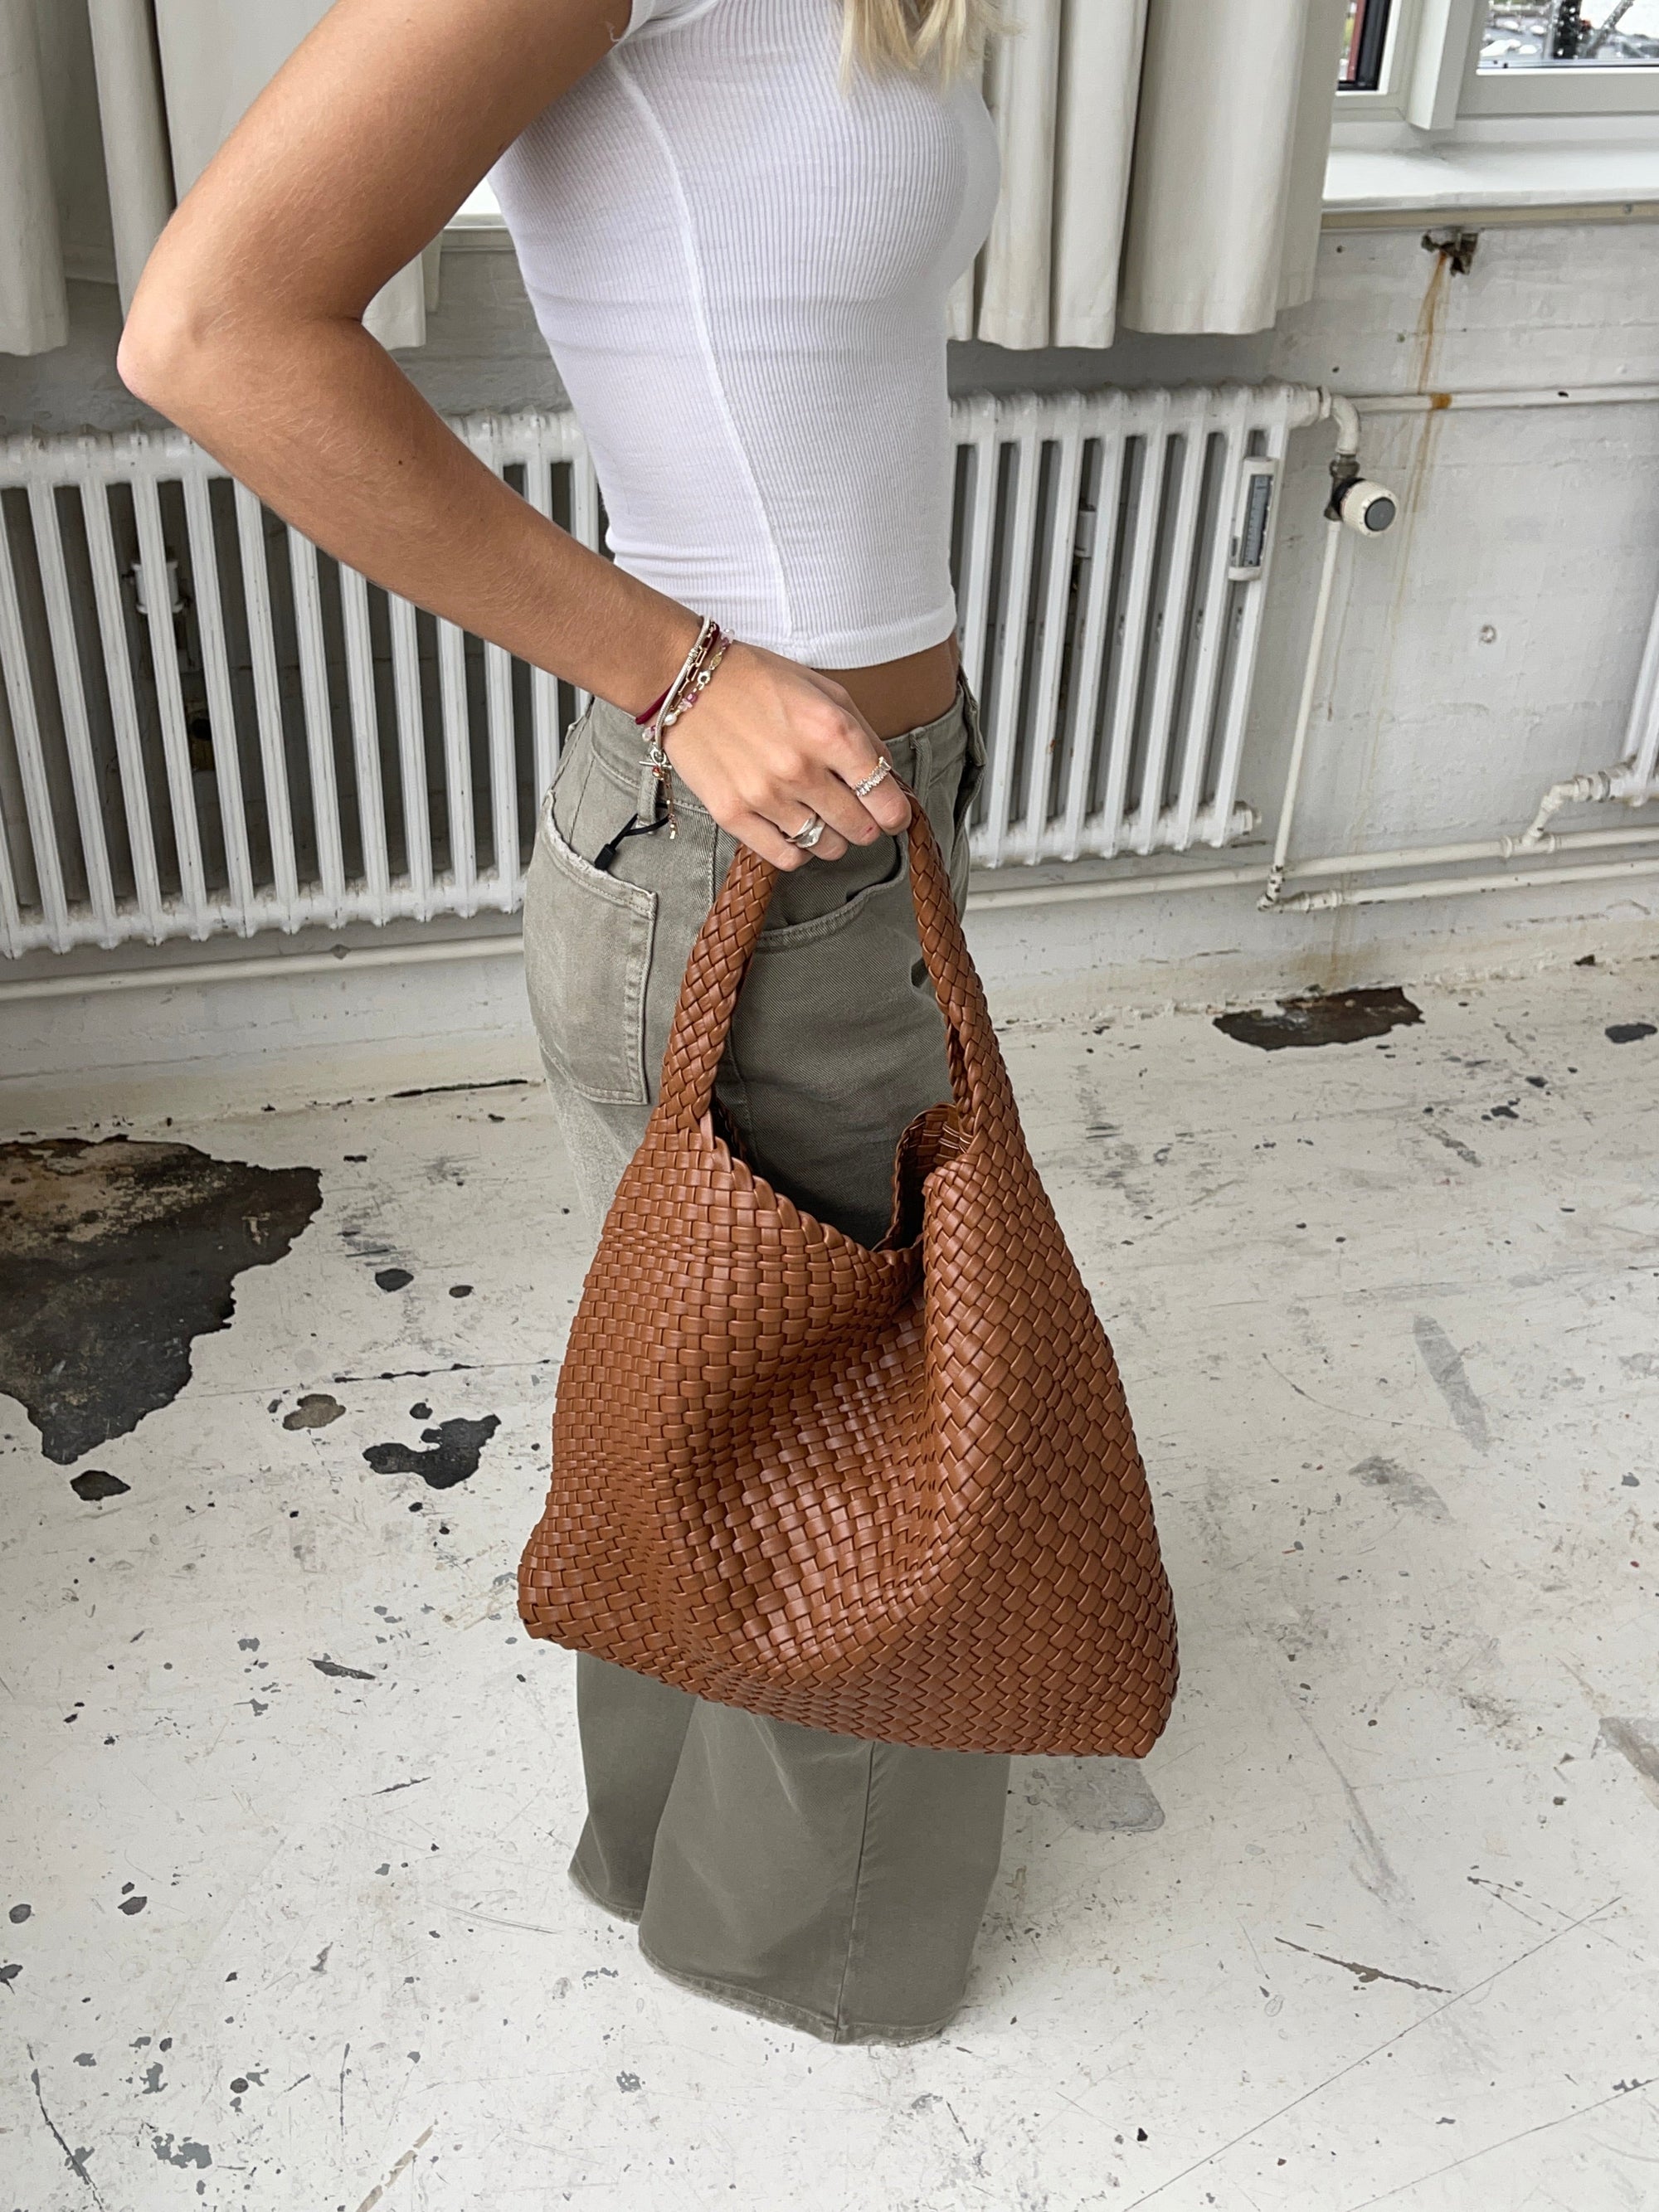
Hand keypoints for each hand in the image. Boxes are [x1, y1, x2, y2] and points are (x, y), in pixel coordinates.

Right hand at [660, 642, 911, 869]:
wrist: (686, 680)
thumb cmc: (757, 680)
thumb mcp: (825, 691)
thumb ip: (864, 735)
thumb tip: (888, 778)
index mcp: (831, 731)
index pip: (885, 798)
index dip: (896, 812)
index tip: (892, 814)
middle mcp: (801, 768)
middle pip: (860, 828)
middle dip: (865, 824)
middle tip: (854, 812)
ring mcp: (765, 795)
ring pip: (826, 847)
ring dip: (830, 837)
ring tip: (817, 813)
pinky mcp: (733, 814)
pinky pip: (786, 858)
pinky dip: (797, 850)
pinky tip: (793, 828)